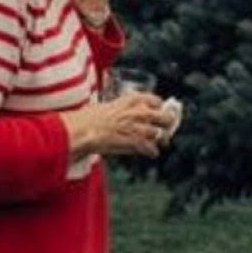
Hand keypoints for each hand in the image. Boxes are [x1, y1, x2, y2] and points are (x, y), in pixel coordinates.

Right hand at [60, 92, 175, 159]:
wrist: (82, 131)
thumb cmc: (87, 118)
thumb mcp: (105, 105)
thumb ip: (118, 108)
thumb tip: (118, 112)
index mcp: (131, 99)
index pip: (155, 100)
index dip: (159, 106)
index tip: (160, 109)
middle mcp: (138, 112)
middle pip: (164, 116)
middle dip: (168, 122)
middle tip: (169, 125)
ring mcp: (137, 128)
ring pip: (159, 134)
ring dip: (161, 139)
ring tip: (162, 142)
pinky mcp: (134, 142)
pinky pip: (149, 148)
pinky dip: (152, 151)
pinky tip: (152, 153)